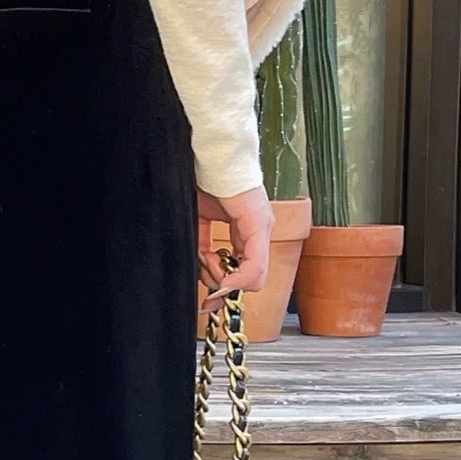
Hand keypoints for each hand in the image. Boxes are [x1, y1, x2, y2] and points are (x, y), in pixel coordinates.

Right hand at [197, 185, 272, 304]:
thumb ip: (204, 250)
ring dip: (223, 279)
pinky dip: (238, 278)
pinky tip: (223, 281)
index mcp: (245, 231)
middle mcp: (258, 231)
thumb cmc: (201, 183)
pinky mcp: (256, 224)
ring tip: (204, 262)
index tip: (207, 302)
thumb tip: (208, 277)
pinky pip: (253, 264)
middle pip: (251, 279)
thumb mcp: (199, 226)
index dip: (225, 289)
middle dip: (224, 290)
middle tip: (207, 299)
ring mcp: (260, 227)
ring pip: (254, 276)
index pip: (244, 270)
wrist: (205, 156)